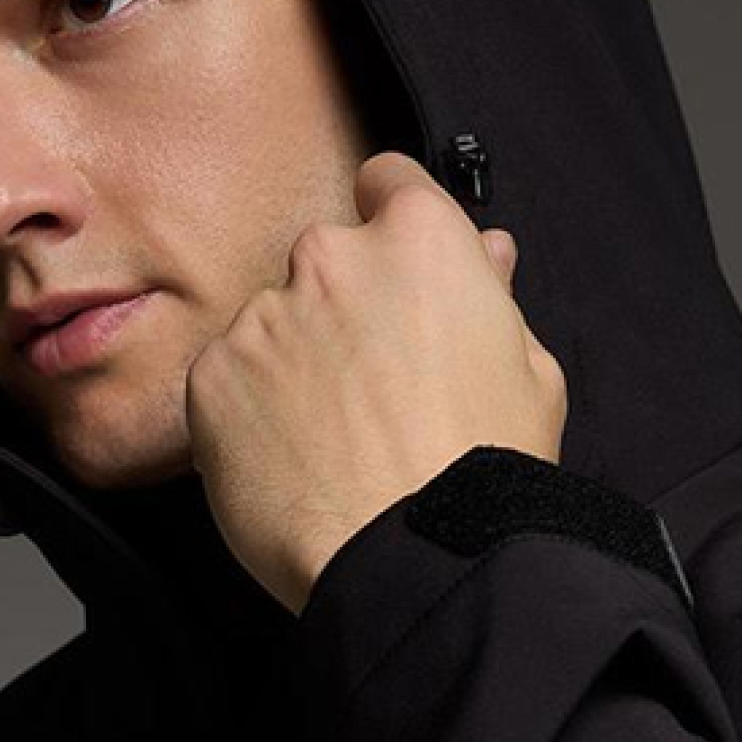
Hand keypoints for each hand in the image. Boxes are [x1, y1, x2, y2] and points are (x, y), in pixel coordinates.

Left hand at [184, 148, 567, 613]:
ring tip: (333, 440)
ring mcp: (263, 315)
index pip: (389, 182)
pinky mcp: (211, 377)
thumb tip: (486, 252)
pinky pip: (225, 380)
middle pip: (325, 260)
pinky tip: (292, 462)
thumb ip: (494, 297)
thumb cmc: (483, 475)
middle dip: (342, 306)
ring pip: (271, 322)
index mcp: (419, 240)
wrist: (408, 559)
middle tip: (371, 386)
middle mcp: (331, 258)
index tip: (394, 273)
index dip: (394, 224)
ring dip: (292, 362)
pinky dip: (248, 414)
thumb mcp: (531, 375)